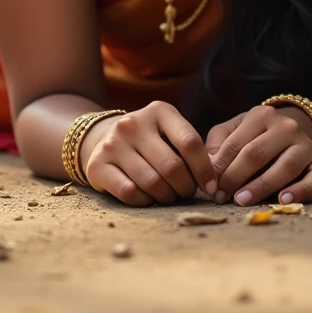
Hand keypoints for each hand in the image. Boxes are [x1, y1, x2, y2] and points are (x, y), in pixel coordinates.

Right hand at [80, 100, 217, 206]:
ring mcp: (113, 143)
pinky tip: (147, 197)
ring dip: (166, 197)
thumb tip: (213, 180)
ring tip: (168, 196)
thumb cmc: (149, 140)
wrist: (103, 138)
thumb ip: (188, 149)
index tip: (211, 187)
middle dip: (185, 187)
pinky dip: (144, 201)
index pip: (190, 142)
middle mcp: (133, 123)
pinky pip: (130, 193)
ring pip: (152, 183)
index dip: (205, 169)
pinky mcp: (97, 165)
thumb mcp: (168, 132)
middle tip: (185, 192)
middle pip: (172, 167)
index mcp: (159, 110)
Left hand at [205, 104, 311, 205]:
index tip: (210, 187)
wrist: (293, 132)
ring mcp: (306, 144)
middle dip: (236, 177)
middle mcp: (286, 127)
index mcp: (262, 115)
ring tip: (242, 200)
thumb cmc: (256, 136)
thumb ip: (219, 142)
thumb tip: (208, 165)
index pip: (236, 143)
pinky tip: (283, 200)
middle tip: (222, 197)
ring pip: (286, 166)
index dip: (220, 167)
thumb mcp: (236, 129)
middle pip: (258, 153)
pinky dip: (302, 190)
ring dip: (262, 186)